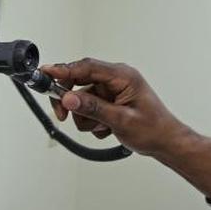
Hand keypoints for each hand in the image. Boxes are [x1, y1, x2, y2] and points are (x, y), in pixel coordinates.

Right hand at [41, 58, 192, 158]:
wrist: (166, 143)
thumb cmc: (153, 129)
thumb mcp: (121, 120)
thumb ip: (93, 108)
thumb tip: (69, 98)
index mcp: (122, 75)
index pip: (86, 67)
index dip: (63, 70)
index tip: (45, 74)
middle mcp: (116, 79)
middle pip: (79, 81)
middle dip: (72, 102)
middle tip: (63, 116)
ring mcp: (112, 90)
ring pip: (82, 99)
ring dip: (87, 118)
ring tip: (104, 128)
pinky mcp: (109, 101)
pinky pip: (89, 108)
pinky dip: (93, 122)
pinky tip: (108, 129)